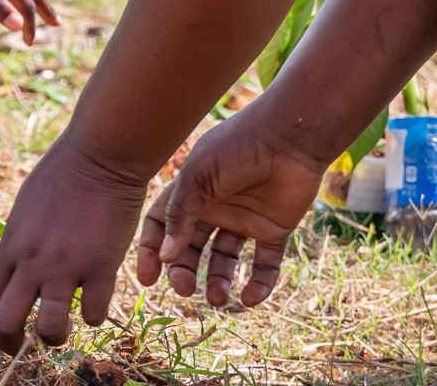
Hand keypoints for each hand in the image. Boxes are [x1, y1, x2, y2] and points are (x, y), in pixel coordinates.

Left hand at [0, 133, 148, 352]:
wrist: (99, 157)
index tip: (6, 327)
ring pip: (51, 329)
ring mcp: (66, 267)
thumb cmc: (62, 173)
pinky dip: (94, 315)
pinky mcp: (100, 268)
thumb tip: (17, 265)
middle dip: (12, 342)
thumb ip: (20, 242)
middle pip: (7, 322)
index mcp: (12, 247)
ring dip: (55, 336)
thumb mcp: (25, 209)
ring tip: (63, 330)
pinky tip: (95, 303)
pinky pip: (94, 312)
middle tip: (26, 345)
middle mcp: (33, 263)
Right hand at [136, 110, 325, 307]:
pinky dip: (259, 284)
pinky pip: (265, 264)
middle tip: (186, 290)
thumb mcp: (197, 177)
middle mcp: (214, 208)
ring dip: (219, 282)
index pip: (161, 224)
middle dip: (184, 272)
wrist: (288, 137)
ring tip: (219, 299)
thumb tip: (166, 257)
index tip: (148, 278)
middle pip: (191, 248)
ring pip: (225, 260)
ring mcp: (244, 220)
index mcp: (190, 192)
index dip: (151, 249)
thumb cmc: (236, 148)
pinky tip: (251, 298)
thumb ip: (179, 215)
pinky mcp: (274, 230)